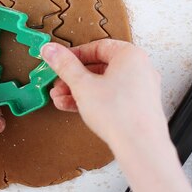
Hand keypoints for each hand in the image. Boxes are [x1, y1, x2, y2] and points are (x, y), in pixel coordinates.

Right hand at [41, 40, 167, 147]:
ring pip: (105, 84)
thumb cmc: (120, 114)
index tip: (59, 61)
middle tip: (57, 83)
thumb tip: (51, 50)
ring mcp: (141, 88)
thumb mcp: (83, 85)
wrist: (140, 145)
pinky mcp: (138, 106)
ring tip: (60, 99)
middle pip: (100, 67)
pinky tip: (74, 108)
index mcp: (130, 55)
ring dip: (80, 91)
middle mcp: (140, 69)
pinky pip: (113, 97)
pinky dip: (94, 100)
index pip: (98, 47)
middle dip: (74, 77)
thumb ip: (65, 65)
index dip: (75, 55)